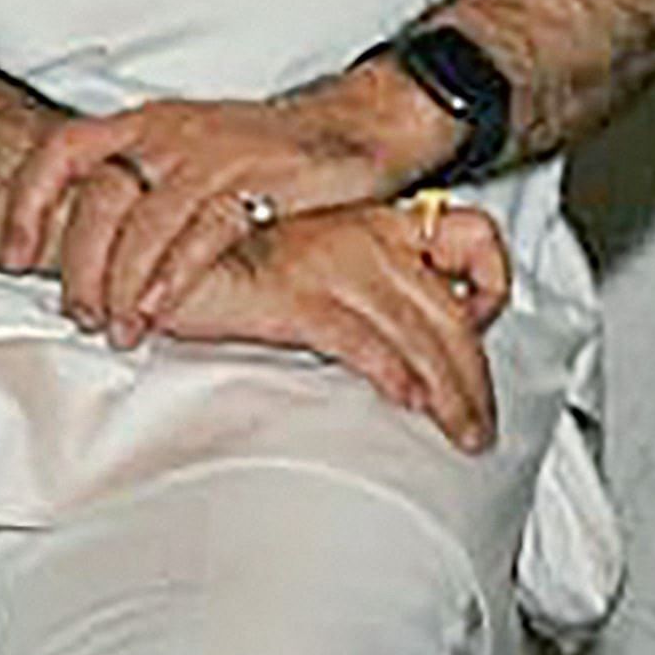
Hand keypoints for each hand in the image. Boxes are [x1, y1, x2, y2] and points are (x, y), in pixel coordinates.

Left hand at [4, 72, 425, 343]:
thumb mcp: (192, 156)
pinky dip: (171, 280)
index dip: (28, 204)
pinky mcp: (257, 181)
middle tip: (80, 315)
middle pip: (95, 201)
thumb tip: (80, 249)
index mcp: (148, 123)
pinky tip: (158, 311)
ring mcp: (213, 155)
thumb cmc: (270, 153)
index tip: (17, 257)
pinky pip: (199, 236)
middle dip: (78, 269)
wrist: (359, 126)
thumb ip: (142, 189)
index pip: (62, 150)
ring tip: (121, 330)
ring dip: (121, 286)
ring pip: (141, 225)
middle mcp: (171, 133)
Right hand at [148, 194, 513, 453]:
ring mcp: (334, 265)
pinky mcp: (294, 294)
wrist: (160, 238)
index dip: (494, 290)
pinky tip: (406, 399)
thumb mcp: (312, 266)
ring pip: (416, 330)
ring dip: (446, 390)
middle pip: (448, 310)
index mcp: (379, 224)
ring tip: (460, 430)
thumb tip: (397, 346)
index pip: (470, 241)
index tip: (487, 344)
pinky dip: (391, 371)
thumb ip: (357, 294)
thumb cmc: (231, 259)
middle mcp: (367, 239)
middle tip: (480, 424)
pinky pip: (359, 337)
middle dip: (474, 376)